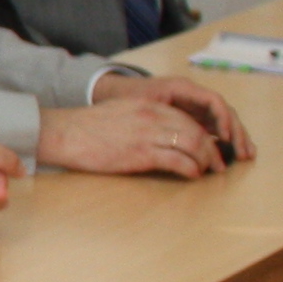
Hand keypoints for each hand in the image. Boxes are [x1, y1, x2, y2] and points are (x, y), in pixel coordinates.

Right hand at [35, 89, 232, 178]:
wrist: (64, 133)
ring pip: (194, 145)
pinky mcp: (142, 154)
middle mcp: (154, 117)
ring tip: (209, 171)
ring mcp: (149, 135)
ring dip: (207, 160)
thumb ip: (145, 119)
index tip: (210, 146)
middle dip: (213, 149)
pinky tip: (193, 175)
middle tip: (218, 163)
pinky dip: (191, 169)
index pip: (188, 118)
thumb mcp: (122, 113)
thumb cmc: (87, 127)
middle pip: (197, 131)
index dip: (205, 134)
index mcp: (150, 106)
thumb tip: (163, 134)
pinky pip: (178, 161)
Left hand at [123, 71, 253, 163]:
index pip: (213, 101)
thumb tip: (182, 134)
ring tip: (247, 156)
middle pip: (224, 111)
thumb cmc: (127, 96)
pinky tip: (234, 154)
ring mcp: (196, 107)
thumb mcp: (141, 104)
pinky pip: (214, 127)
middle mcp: (195, 96)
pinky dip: (226, 140)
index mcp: (183, 88)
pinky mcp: (194, 118)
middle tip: (245, 152)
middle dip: (237, 131)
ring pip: (223, 120)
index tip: (225, 137)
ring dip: (236, 137)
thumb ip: (161, 115)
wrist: (117, 92)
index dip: (223, 118)